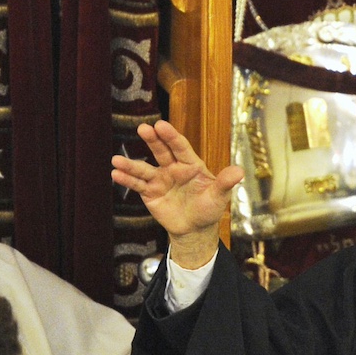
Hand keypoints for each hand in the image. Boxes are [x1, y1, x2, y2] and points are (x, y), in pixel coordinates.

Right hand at [110, 121, 242, 268]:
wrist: (195, 229)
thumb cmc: (209, 209)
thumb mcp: (219, 197)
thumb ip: (225, 183)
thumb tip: (239, 171)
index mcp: (191, 165)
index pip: (180, 147)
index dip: (171, 136)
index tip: (161, 125)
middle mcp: (173, 168)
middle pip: (161, 151)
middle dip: (152, 140)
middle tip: (143, 128)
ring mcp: (160, 179)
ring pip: (144, 168)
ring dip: (130, 164)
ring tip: (116, 160)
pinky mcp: (150, 193)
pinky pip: (137, 185)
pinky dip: (127, 180)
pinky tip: (116, 174)